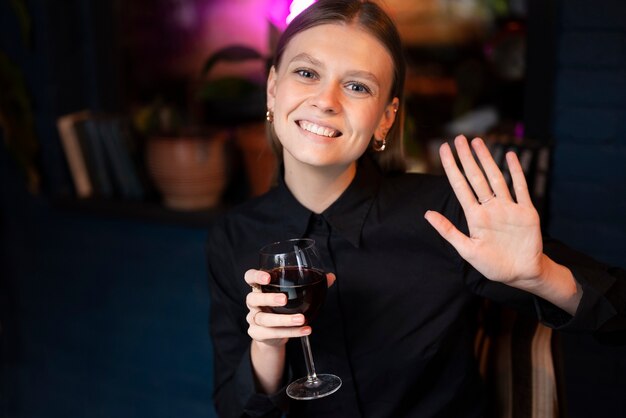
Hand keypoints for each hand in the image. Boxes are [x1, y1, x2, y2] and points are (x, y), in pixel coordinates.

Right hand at [244, 269, 336, 346]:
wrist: (272, 334)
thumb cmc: (282, 307)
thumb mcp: (293, 294)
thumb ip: (310, 283)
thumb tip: (331, 277)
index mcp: (260, 288)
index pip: (250, 277)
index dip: (256, 276)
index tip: (267, 277)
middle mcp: (253, 302)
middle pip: (253, 298)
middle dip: (268, 298)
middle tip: (284, 300)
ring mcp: (253, 319)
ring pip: (264, 319)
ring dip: (283, 320)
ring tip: (301, 319)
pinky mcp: (257, 333)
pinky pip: (272, 334)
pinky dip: (290, 332)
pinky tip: (304, 330)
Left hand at [424, 135, 543, 286]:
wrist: (521, 273)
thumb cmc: (493, 265)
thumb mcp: (467, 250)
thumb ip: (448, 231)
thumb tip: (427, 214)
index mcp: (475, 217)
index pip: (460, 186)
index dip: (452, 168)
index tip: (444, 150)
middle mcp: (490, 208)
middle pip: (476, 178)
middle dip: (467, 158)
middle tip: (459, 138)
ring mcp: (508, 208)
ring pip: (496, 178)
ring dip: (487, 160)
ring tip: (477, 142)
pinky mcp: (526, 212)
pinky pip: (521, 188)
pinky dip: (516, 172)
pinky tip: (511, 156)